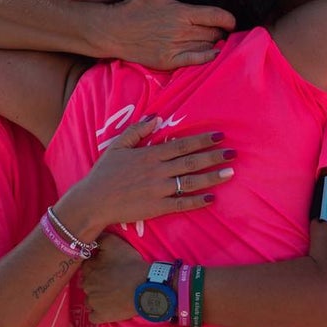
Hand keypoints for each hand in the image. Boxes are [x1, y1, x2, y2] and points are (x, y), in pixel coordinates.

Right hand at [54, 118, 235, 235]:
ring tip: (230, 172)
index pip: (182, 144)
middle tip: (233, 152)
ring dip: (212, 177)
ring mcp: (159, 190)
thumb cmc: (104, 173)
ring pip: (191, 182)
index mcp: (150, 154)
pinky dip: (197, 202)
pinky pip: (182, 204)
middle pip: (191, 161)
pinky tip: (212, 198)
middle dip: (213, 156)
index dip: (202, 140)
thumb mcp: (117, 146)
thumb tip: (156, 118)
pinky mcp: (157, 208)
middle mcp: (158, 171)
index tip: (219, 135)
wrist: (93, 201)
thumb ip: (137, 131)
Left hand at [81, 234, 147, 323]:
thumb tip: (91, 240)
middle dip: (96, 281)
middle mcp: (86, 286)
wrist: (145, 286)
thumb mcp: (114, 243)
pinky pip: (93, 316)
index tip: (107, 267)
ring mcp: (93, 303)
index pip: (86, 266)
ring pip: (89, 299)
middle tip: (111, 280)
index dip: (97, 265)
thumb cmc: (130, 264)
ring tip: (112, 294)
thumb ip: (99, 239)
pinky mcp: (100, 316)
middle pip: (87, 283)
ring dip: (97, 297)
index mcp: (88, 269)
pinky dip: (99, 312)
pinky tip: (108, 307)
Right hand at [105, 0, 235, 68]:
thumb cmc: (135, 8)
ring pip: (207, 46)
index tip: (231, 21)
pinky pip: (196, 60)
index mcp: (182, 12)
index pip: (216, 15)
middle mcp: (181, 31)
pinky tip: (213, 53)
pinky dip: (208, 57)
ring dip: (214, 43)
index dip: (229, 19)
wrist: (113, 31)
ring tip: (213, 40)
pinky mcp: (169, 61)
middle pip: (214, 33)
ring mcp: (175, 47)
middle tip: (219, 30)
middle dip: (220, 31)